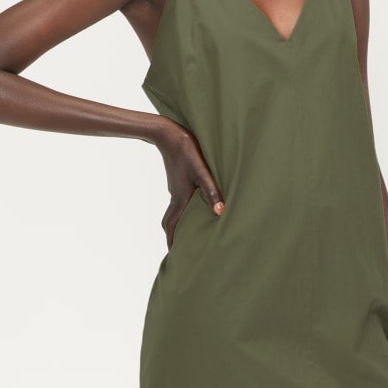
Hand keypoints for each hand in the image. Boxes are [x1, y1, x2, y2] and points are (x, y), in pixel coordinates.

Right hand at [155, 118, 223, 248]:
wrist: (168, 133)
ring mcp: (176, 187)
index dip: (172, 240)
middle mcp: (175, 195)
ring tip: (190, 231)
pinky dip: (183, 210)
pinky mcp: (178, 179)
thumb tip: (220, 212)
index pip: (172, 225)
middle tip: (181, 246)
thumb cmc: (186, 150)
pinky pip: (179, 200)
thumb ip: (211, 190)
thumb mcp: (201, 171)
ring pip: (175, 210)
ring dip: (179, 223)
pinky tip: (195, 206)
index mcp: (180, 198)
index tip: (173, 254)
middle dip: (174, 235)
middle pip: (171, 221)